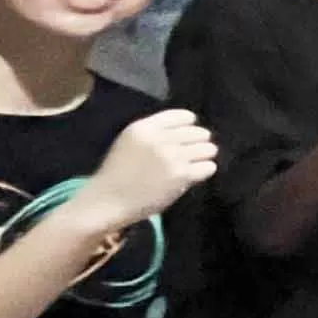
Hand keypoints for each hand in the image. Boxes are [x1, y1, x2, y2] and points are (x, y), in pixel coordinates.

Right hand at [82, 108, 219, 230]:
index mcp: (144, 127)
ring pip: (208, 149)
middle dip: (199, 143)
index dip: (190, 126)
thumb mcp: (130, 142)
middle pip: (199, 133)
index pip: (183, 116)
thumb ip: (155, 133)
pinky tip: (194, 176)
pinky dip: (205, 171)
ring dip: (204, 157)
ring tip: (194, 165)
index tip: (189, 135)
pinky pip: (208, 167)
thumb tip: (189, 130)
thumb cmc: (118, 173)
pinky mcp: (181, 175)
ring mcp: (172, 156)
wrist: (108, 200)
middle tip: (192, 154)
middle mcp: (159, 139)